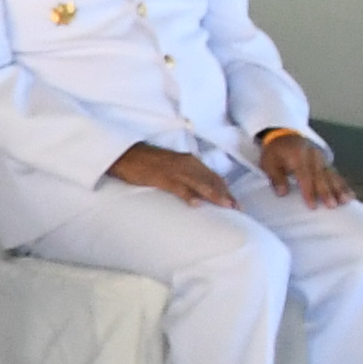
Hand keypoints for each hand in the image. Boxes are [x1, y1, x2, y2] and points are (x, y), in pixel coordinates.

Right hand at [110, 142, 238, 209]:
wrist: (126, 155)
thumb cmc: (147, 163)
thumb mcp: (171, 168)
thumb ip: (186, 178)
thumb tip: (198, 195)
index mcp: (189, 161)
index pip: (213, 177)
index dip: (226, 190)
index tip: (236, 203)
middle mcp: (186, 163)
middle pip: (211, 180)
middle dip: (225, 194)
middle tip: (237, 208)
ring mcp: (174, 170)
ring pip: (199, 182)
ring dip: (213, 194)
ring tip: (225, 206)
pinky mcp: (160, 176)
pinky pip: (177, 186)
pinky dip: (188, 195)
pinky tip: (196, 204)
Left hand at [257, 126, 351, 209]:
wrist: (283, 134)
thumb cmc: (275, 152)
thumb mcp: (268, 163)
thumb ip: (276, 178)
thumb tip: (282, 193)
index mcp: (298, 155)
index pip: (305, 175)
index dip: (309, 191)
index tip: (312, 205)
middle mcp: (313, 155)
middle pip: (321, 176)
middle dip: (327, 191)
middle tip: (332, 205)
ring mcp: (321, 157)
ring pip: (332, 174)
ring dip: (339, 188)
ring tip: (346, 200)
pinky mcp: (326, 161)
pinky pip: (335, 173)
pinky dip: (343, 184)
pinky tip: (350, 194)